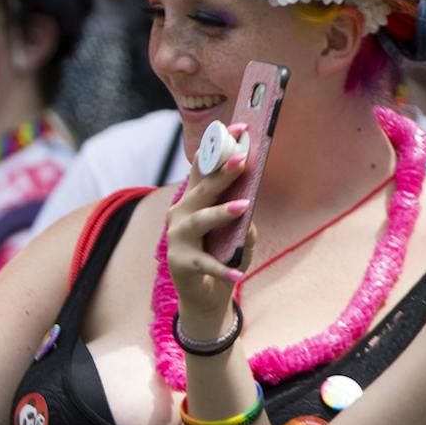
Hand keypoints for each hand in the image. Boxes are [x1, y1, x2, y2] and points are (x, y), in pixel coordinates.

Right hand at [162, 125, 251, 336]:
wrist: (204, 296)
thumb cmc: (222, 255)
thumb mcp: (236, 233)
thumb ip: (241, 218)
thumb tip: (248, 206)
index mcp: (192, 201)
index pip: (203, 167)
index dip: (218, 147)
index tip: (238, 127)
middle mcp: (180, 214)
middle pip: (202, 189)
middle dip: (222, 173)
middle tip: (242, 159)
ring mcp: (177, 239)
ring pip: (200, 221)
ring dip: (221, 213)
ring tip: (243, 207)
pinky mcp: (182, 264)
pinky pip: (206, 264)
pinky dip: (223, 269)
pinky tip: (238, 274)